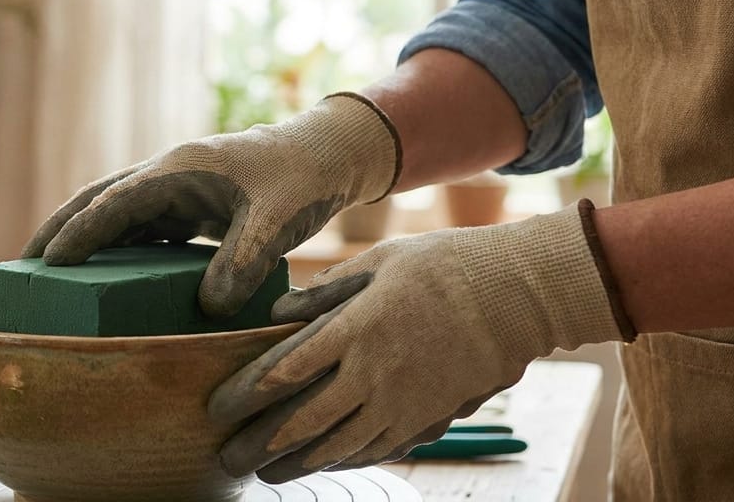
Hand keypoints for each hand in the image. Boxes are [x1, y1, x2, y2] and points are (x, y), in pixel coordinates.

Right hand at [23, 94, 399, 316]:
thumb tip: (208, 306)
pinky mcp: (189, 202)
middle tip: (23, 265)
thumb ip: (242, 261)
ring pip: (117, 212)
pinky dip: (119, 246)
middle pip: (98, 199)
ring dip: (85, 238)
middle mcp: (168, 174)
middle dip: (60, 229)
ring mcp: (176, 186)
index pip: (115, 202)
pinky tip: (110, 278)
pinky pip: (142, 226)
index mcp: (179, 170)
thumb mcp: (277, 221)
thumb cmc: (302, 180)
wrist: (328, 154)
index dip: (79, 233)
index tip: (47, 263)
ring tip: (52, 275)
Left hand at [210, 204, 633, 481]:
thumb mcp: (379, 260)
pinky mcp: (429, 417)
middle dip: (259, 445)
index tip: (215, 409)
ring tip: (266, 473)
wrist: (518, 295)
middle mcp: (375, 373)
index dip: (243, 395)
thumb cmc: (444, 265)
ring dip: (296, 464)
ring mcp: (404, 401)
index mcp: (356, 328)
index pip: (283, 371)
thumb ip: (326, 290)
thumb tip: (279, 312)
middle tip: (227, 458)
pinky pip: (378, 450)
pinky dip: (344, 460)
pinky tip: (323, 464)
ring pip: (338, 447)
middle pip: (302, 422)